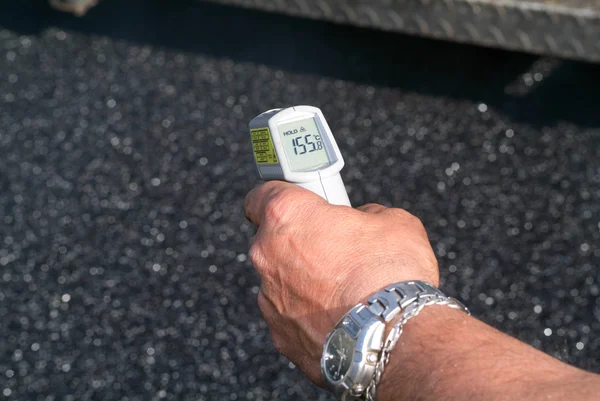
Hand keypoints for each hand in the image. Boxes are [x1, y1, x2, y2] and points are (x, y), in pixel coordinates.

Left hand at [244, 181, 438, 385]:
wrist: (392, 338)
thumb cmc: (391, 273)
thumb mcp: (393, 222)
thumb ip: (365, 215)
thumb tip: (362, 222)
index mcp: (287, 216)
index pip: (262, 194)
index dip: (281, 196)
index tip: (297, 201)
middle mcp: (267, 255)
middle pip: (272, 240)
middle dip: (300, 242)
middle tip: (336, 248)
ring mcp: (269, 298)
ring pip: (281, 280)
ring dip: (304, 281)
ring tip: (344, 290)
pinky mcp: (280, 335)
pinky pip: (290, 316)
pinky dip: (310, 314)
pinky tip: (341, 318)